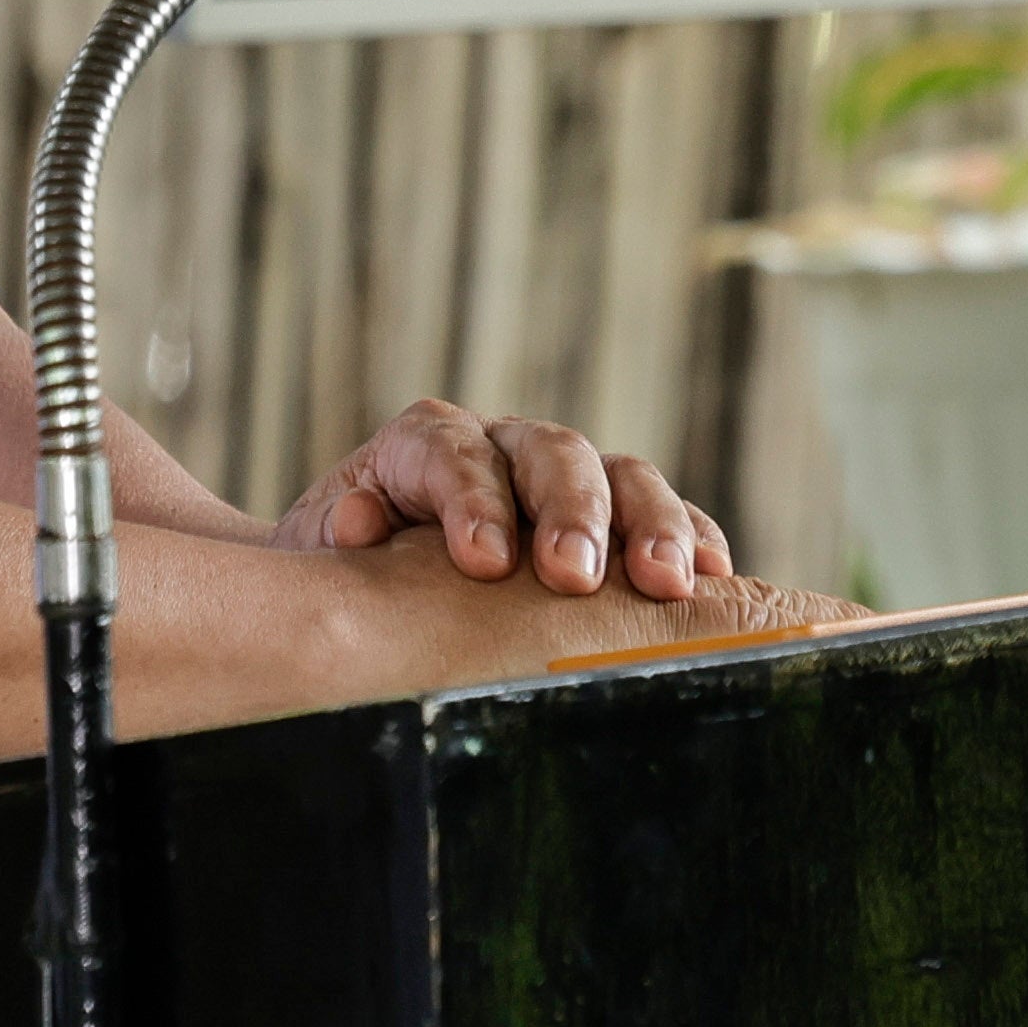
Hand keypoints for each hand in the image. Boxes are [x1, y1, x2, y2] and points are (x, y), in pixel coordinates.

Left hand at [280, 396, 734, 603]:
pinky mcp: (613, 517)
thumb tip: (359, 522)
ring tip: (666, 583)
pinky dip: (692, 539)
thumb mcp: (315, 554)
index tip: (485, 564)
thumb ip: (333, 534)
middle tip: (575, 575)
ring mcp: (562, 477)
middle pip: (552, 453)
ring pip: (619, 475)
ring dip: (648, 525)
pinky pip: (664, 513)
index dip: (474, 500)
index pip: (454, 452)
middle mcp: (502, 444)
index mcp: (423, 444)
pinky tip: (712, 581)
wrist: (357, 578)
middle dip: (571, 512)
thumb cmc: (340, 571)